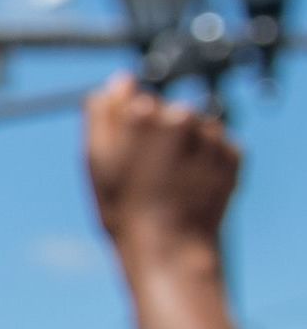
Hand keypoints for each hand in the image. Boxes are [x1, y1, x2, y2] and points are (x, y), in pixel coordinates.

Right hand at [88, 76, 238, 269]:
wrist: (168, 248)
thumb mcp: (96, 161)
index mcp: (142, 114)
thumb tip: (121, 80)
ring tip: (171, 182)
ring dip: (184, 147)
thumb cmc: (124, 208)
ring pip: (194, 128)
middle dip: (159, 136)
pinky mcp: (233, 154)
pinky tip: (191, 185)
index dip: (128, 132)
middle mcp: (181, 117)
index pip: (135, 102)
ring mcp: (211, 136)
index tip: (126, 160)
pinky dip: (206, 161)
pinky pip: (217, 146)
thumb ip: (102, 114)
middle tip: (148, 175)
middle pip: (167, 113)